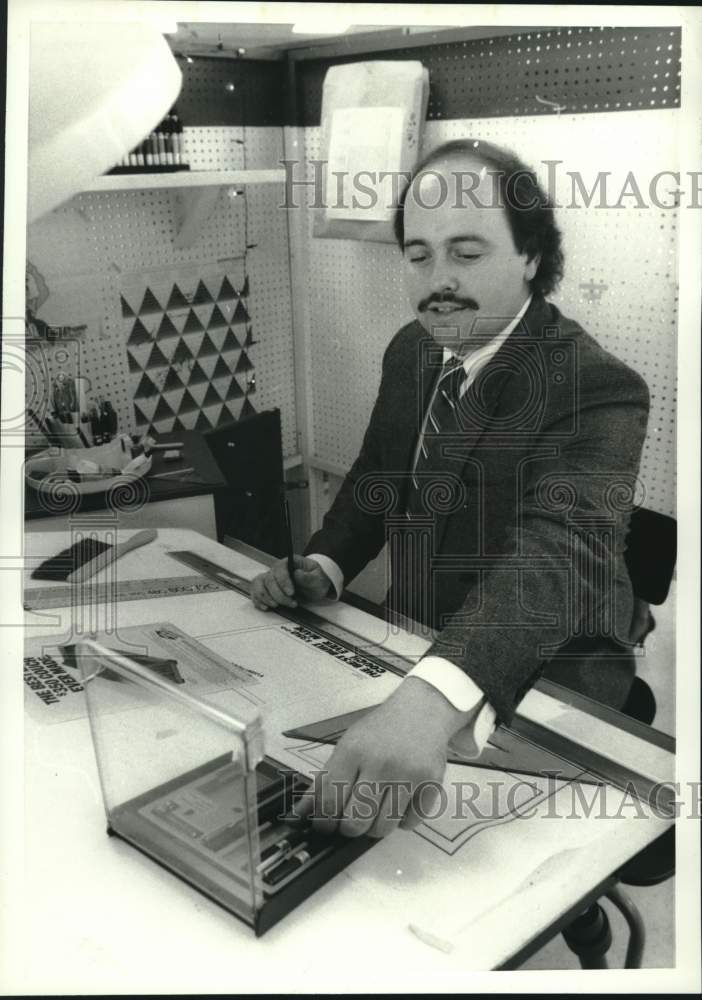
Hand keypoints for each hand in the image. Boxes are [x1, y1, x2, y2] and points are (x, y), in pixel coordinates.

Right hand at [250, 555, 331, 610]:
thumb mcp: (318, 578)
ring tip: (277, 605)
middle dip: (279, 594)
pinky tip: (266, 606)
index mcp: (289, 563)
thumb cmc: (316, 580)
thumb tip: (297, 574)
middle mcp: (277, 570)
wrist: (315, 588)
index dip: (283, 581)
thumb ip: (309, 577)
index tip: (291, 593)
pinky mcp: (266, 589)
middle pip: (269, 579)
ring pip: (259, 585)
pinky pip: (255, 592)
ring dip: (267, 598)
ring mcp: (270, 579)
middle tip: (291, 603)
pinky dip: (258, 600)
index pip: (280, 568)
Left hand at [293, 678, 470, 837]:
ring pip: (383, 827)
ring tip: (375, 811)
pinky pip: (410, 823)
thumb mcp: (347, 746)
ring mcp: (407, 774)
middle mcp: (380, 763)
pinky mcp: (431, 783)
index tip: (324, 826)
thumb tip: (300, 814)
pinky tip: (399, 805)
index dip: (323, 822)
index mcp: (353, 751)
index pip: (330, 801)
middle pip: (355, 821)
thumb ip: (324, 780)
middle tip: (350, 820)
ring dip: (375, 827)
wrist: (421, 709)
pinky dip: (402, 821)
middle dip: (349, 828)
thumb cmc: (380, 731)